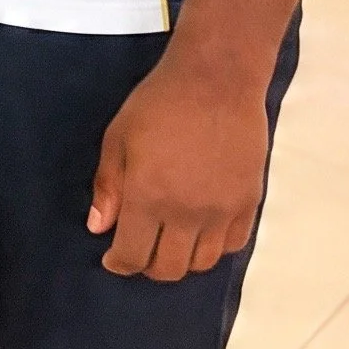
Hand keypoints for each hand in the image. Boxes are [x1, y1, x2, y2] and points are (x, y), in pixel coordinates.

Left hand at [86, 53, 268, 280]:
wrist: (216, 79)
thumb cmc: (160, 102)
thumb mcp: (118, 136)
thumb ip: (108, 186)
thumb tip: (99, 227)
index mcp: (150, 196)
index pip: (133, 255)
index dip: (119, 264)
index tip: (113, 259)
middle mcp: (188, 212)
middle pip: (170, 269)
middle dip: (148, 266)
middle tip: (140, 250)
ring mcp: (223, 210)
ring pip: (203, 263)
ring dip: (182, 260)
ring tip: (169, 241)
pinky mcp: (249, 202)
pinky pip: (233, 245)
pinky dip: (214, 247)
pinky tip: (200, 232)